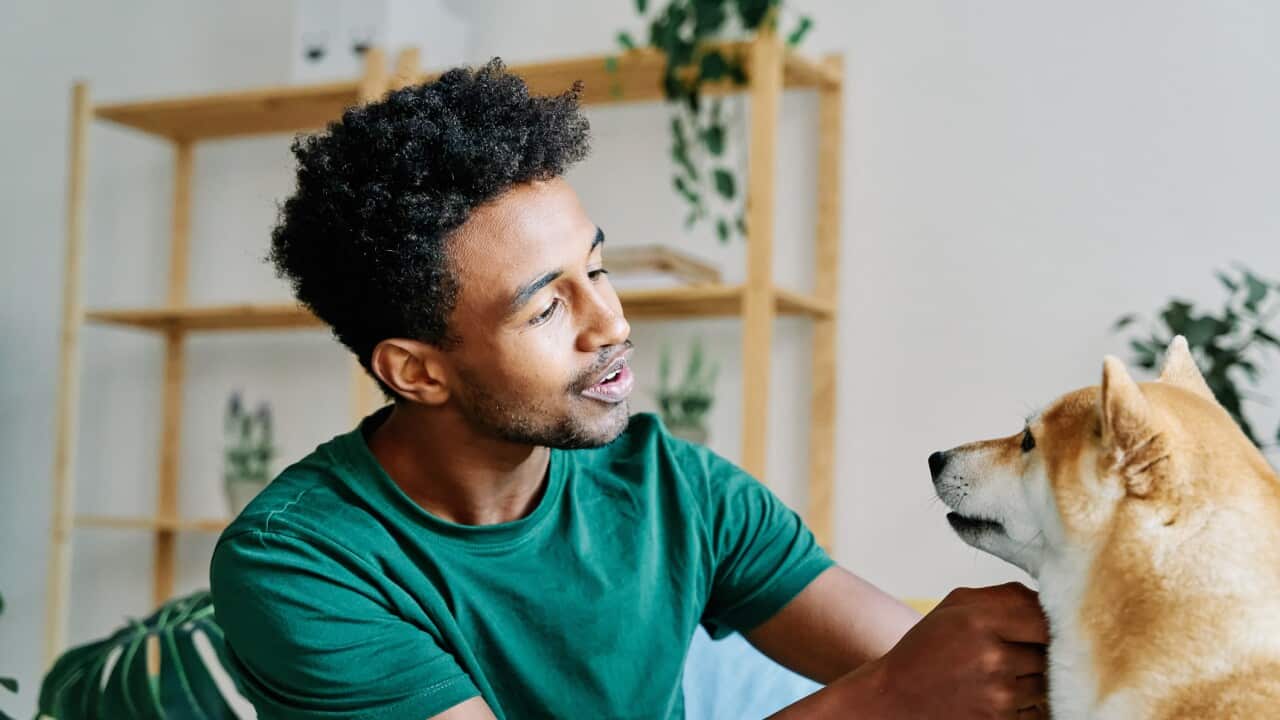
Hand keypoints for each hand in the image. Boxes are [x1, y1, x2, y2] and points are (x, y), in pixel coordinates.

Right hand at [865, 582, 1049, 717]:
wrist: (894, 698)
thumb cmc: (925, 649)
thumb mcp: (955, 606)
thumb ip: (1005, 596)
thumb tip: (1048, 600)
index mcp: (980, 620)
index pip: (1047, 618)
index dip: (1051, 622)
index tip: (1042, 624)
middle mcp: (993, 658)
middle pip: (1051, 651)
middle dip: (1040, 650)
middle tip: (1017, 649)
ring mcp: (999, 695)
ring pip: (1047, 682)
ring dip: (1034, 678)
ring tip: (1002, 673)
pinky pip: (1037, 709)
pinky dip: (1026, 703)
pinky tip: (998, 694)